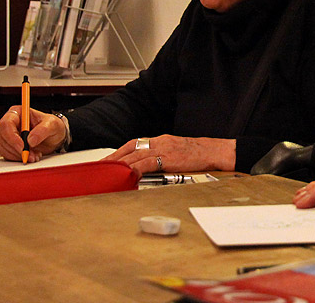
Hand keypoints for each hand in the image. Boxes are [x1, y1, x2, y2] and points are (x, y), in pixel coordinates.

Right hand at [0, 106, 65, 162]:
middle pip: (3, 137)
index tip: (23, 147)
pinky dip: (18, 158)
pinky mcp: (9, 146)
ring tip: (35, 155)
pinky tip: (30, 156)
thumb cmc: (52, 126)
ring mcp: (8, 135)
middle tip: (31, 155)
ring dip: (19, 155)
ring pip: (4, 148)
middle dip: (17, 149)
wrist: (54, 138)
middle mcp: (10, 123)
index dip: (12, 137)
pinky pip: (7, 154)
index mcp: (17, 113)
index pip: (6, 124)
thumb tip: (30, 140)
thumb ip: (43, 130)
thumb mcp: (53, 125)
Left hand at [102, 135, 235, 175]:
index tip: (107, 161)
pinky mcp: (168, 157)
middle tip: (99, 167)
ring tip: (106, 172)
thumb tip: (150, 168)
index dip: (119, 152)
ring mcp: (164, 148)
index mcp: (161, 139)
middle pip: (130, 147)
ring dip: (119, 163)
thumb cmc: (200, 155)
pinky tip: (127, 174)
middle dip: (113, 157)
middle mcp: (160, 141)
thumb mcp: (178, 153)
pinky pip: (147, 162)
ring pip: (135, 154)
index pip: (135, 143)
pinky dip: (135, 168)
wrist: (216, 152)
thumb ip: (163, 158)